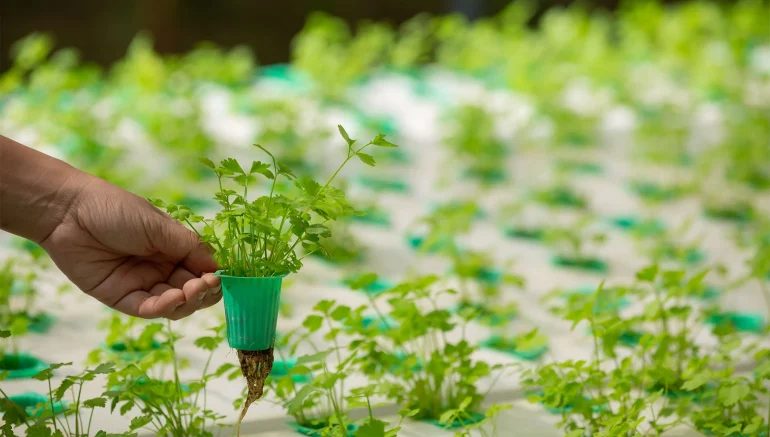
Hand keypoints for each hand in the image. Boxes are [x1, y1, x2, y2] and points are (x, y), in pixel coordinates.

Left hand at [40, 176, 221, 318]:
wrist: (68, 212)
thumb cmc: (115, 209)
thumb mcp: (159, 225)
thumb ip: (189, 247)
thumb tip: (220, 267)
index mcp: (173, 248)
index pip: (202, 269)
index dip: (214, 276)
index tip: (221, 276)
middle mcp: (161, 268)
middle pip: (192, 291)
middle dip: (203, 291)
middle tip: (206, 284)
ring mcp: (141, 284)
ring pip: (174, 305)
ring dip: (187, 302)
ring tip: (190, 290)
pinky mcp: (121, 298)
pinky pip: (148, 309)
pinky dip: (162, 308)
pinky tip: (170, 299)